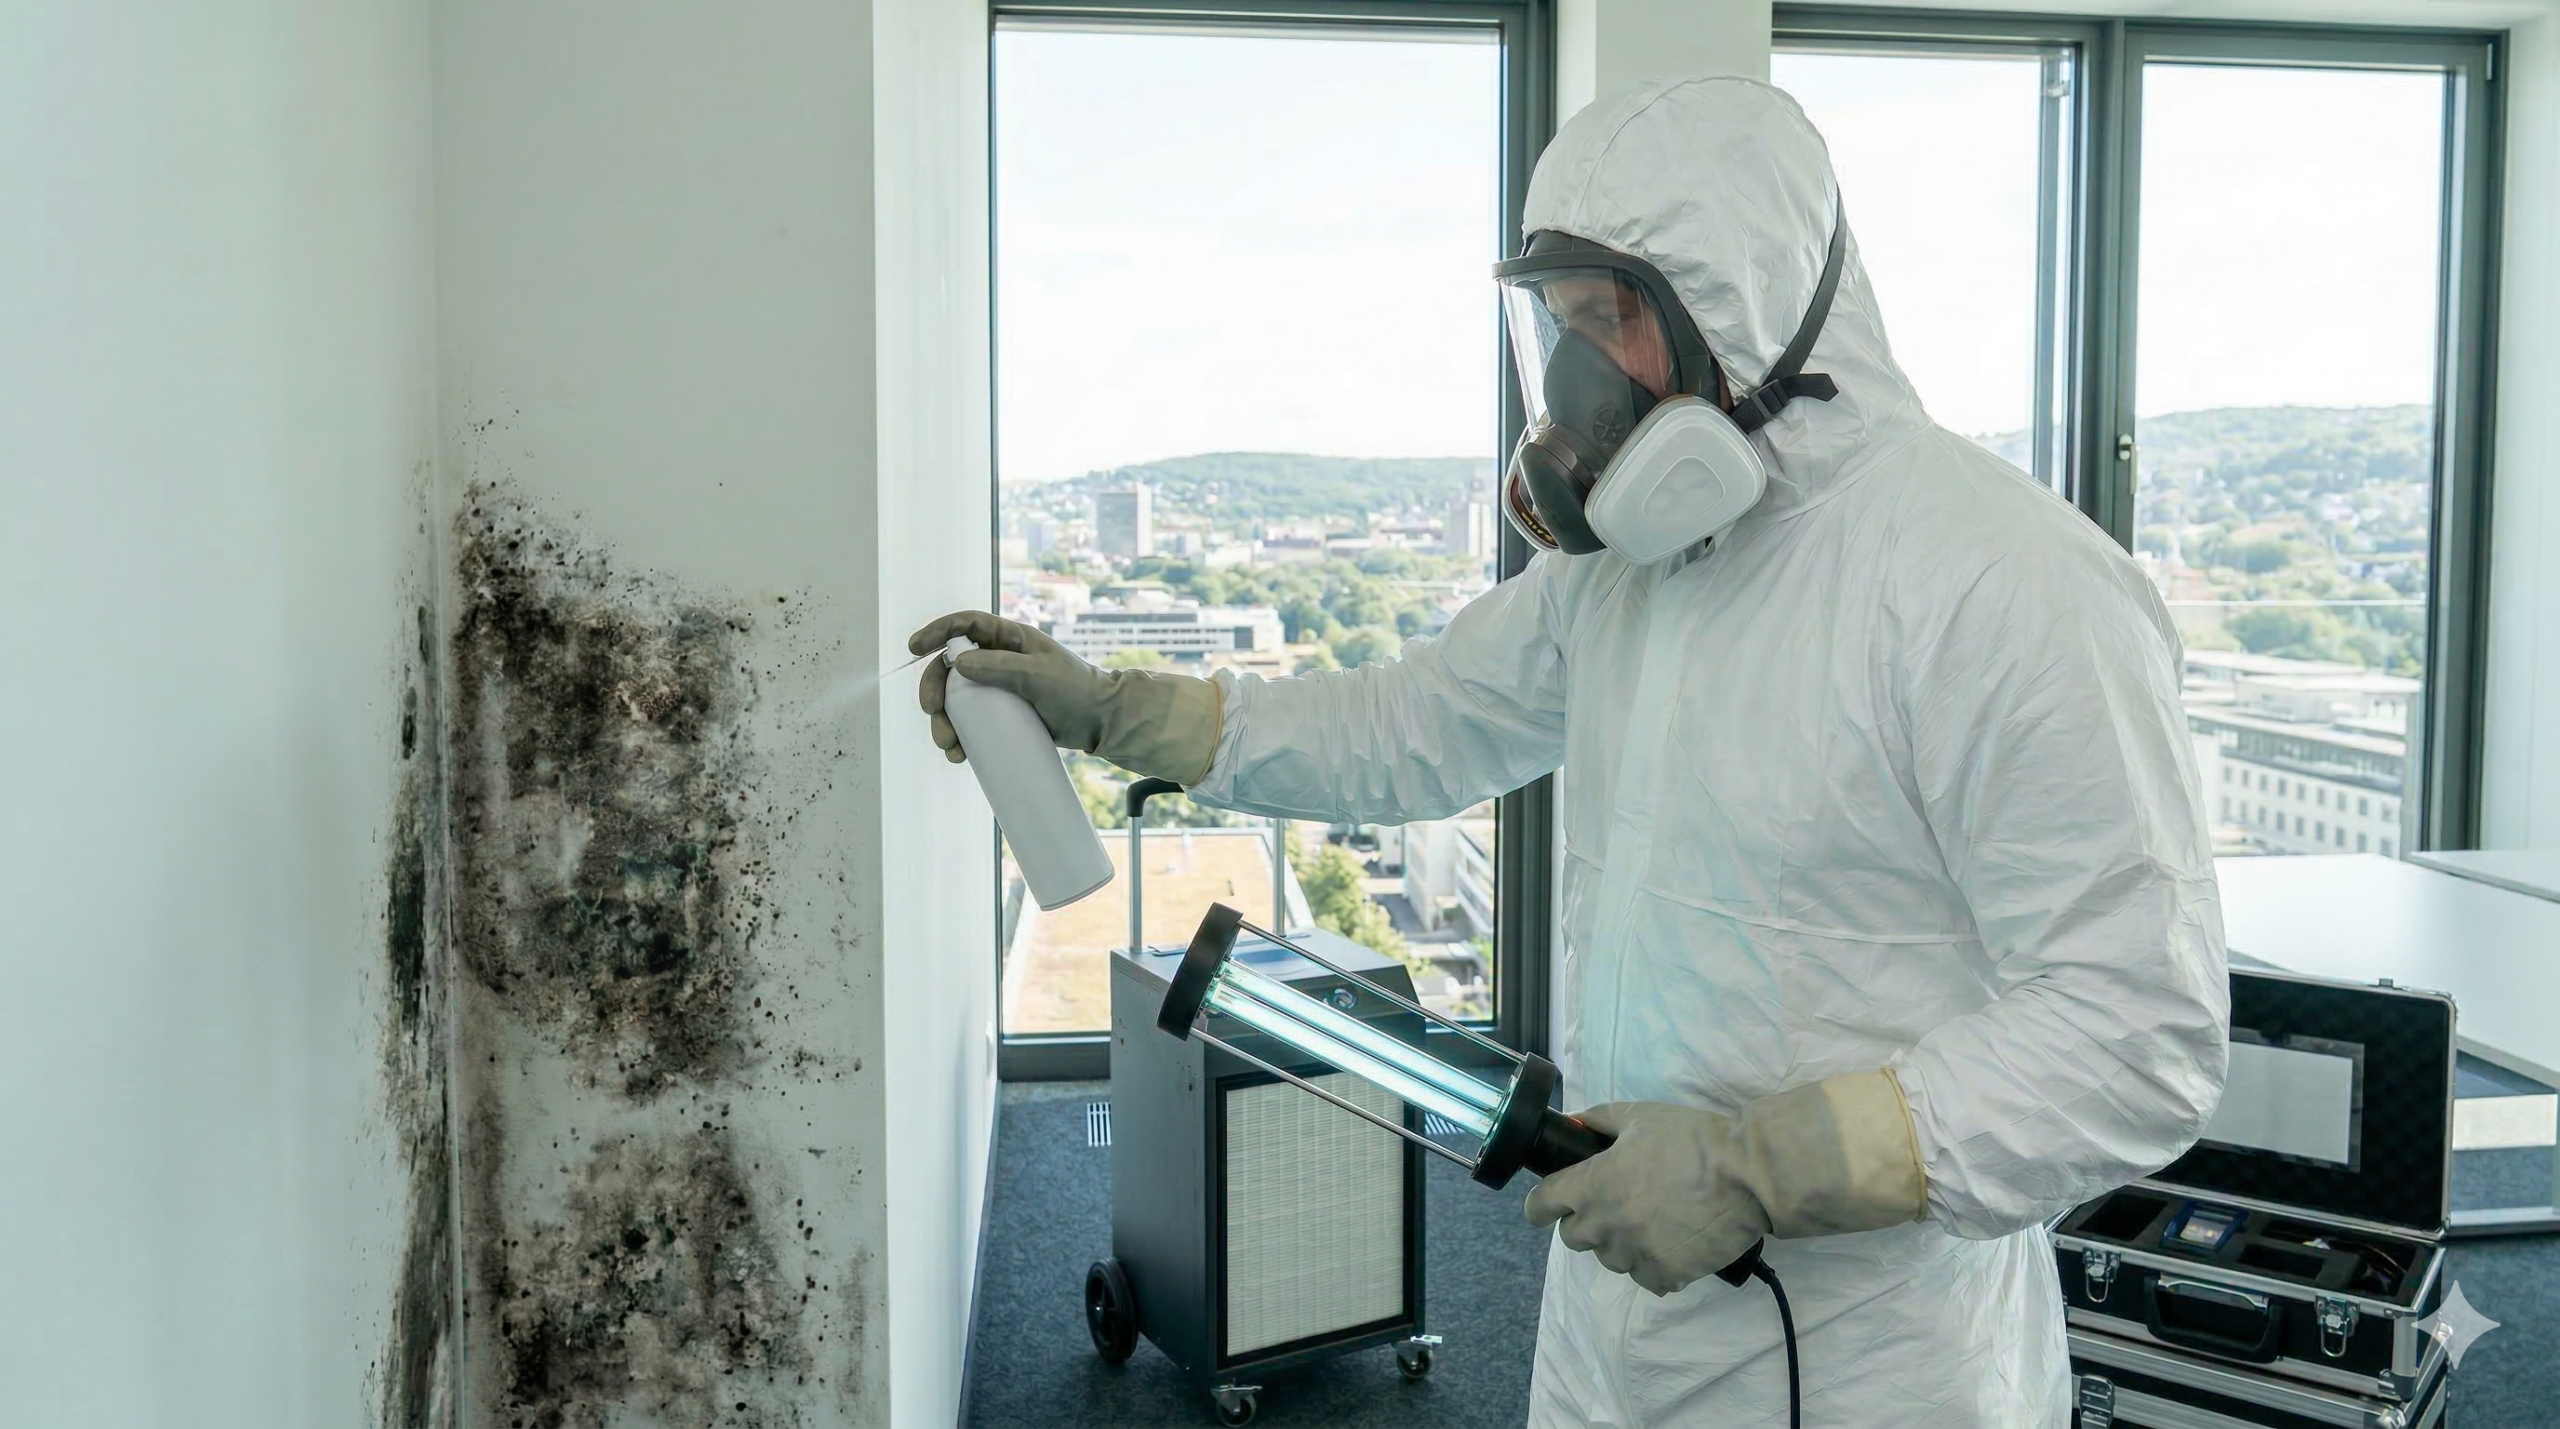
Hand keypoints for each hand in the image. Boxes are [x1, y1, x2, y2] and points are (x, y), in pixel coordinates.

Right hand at [907, 609, 1224, 785]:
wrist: (1102, 721)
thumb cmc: (1076, 689)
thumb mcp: (1038, 674)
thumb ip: (1000, 666)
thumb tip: (957, 662)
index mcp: (1007, 638)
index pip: (963, 625)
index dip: (936, 632)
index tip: (914, 648)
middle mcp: (997, 659)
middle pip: (949, 669)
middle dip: (933, 692)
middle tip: (933, 715)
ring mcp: (998, 688)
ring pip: (955, 700)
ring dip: (943, 722)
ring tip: (950, 747)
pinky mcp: (1001, 715)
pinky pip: (970, 722)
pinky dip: (959, 737)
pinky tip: (959, 755)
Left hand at [1523, 1101, 1769, 1295]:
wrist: (1746, 1173)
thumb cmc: (1691, 1139)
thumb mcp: (1639, 1116)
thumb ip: (1598, 1120)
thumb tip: (1573, 1123)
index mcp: (1592, 1185)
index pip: (1542, 1205)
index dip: (1540, 1204)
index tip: (1545, 1206)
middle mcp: (1606, 1225)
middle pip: (1573, 1237)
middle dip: (1584, 1222)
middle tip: (1612, 1205)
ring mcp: (1635, 1253)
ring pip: (1609, 1259)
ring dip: (1620, 1243)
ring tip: (1649, 1222)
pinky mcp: (1666, 1274)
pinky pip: (1645, 1277)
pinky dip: (1653, 1263)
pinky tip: (1670, 1242)